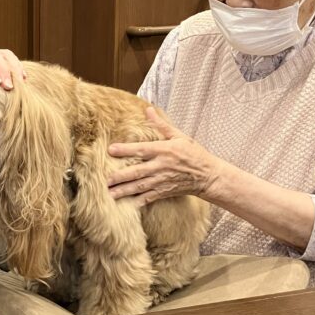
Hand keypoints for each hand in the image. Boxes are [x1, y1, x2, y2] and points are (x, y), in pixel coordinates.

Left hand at [107, 107, 223, 205]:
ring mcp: (163, 181)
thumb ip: (161, 125)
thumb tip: (148, 110)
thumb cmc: (194, 154)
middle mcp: (161, 166)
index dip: (125, 150)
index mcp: (164, 150)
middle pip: (137, 172)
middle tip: (106, 180)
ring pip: (140, 187)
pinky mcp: (165, 192)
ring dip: (125, 190)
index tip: (110, 150)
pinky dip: (138, 201)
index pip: (141, 149)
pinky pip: (149, 197)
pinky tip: (127, 205)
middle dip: (121, 176)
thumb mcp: (179, 136)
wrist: (209, 176)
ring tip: (110, 194)